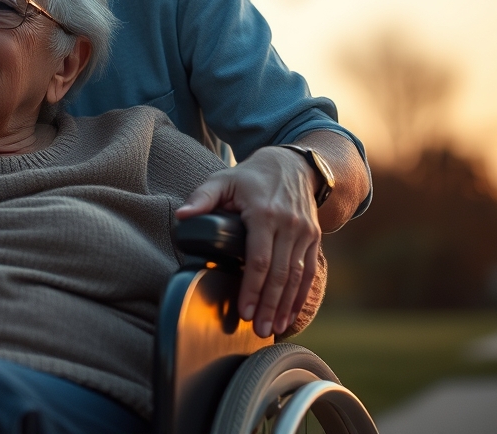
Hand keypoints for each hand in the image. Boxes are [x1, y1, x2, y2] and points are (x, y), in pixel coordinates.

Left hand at [175, 147, 318, 337]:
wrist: (292, 165)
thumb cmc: (251, 176)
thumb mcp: (224, 180)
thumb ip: (202, 197)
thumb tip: (182, 216)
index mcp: (265, 213)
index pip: (259, 259)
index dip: (251, 288)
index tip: (244, 311)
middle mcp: (289, 225)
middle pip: (280, 273)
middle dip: (269, 304)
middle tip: (259, 330)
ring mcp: (305, 233)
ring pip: (297, 276)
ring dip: (286, 305)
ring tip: (273, 329)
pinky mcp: (314, 238)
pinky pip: (309, 272)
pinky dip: (301, 296)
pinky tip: (291, 314)